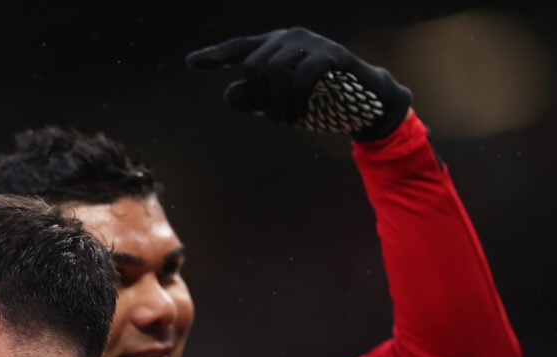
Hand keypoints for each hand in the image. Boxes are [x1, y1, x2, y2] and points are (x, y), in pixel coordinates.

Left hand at [186, 26, 411, 140]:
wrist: (366, 101)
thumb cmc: (321, 100)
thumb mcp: (282, 104)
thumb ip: (255, 99)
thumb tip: (228, 94)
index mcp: (275, 47)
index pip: (239, 49)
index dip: (215, 56)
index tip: (191, 63)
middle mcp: (290, 38)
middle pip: (253, 68)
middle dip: (261, 99)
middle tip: (278, 118)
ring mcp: (311, 43)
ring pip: (274, 72)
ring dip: (278, 104)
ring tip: (290, 119)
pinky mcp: (330, 54)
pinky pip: (300, 77)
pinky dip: (297, 101)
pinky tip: (301, 115)